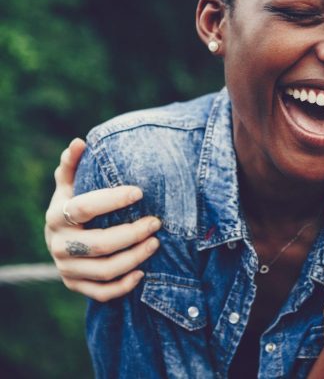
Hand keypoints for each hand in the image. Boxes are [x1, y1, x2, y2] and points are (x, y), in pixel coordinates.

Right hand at [45, 138, 160, 300]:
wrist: (61, 240)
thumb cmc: (73, 206)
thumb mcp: (70, 185)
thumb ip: (74, 165)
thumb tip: (80, 142)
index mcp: (56, 216)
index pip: (85, 208)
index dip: (112, 200)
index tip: (140, 192)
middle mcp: (58, 244)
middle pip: (100, 243)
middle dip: (132, 233)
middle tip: (156, 222)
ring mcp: (66, 268)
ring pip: (104, 270)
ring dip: (134, 258)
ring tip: (156, 243)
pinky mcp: (75, 286)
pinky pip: (101, 292)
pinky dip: (124, 286)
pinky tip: (143, 273)